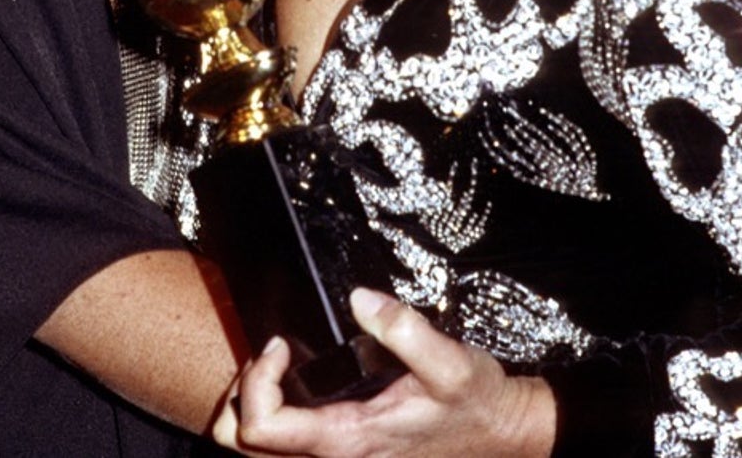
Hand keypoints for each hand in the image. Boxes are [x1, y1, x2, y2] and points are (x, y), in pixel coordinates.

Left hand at [213, 289, 555, 457]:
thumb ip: (405, 329)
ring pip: (259, 451)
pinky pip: (284, 444)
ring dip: (252, 405)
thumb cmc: (475, 403)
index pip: (263, 428)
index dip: (258, 382)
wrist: (499, 433)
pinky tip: (295, 379)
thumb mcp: (450, 363)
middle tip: (270, 354)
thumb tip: (359, 298)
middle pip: (244, 446)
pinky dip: (271, 412)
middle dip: (241, 395)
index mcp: (348, 440)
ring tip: (277, 365)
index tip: (282, 344)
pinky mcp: (343, 450)